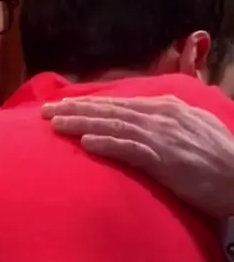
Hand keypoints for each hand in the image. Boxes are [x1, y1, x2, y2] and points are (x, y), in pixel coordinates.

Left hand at [43, 95, 233, 219]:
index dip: (91, 103)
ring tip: (55, 124)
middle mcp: (162, 116)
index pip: (121, 103)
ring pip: (113, 126)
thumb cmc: (221, 158)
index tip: (66, 104)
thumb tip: (146, 120)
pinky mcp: (164, 158)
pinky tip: (86, 143)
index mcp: (168, 107)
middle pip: (110, 110)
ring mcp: (162, 136)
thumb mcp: (195, 128)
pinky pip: (129, 148)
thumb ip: (169, 121)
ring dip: (82, 124)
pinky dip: (106, 144)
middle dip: (76, 109)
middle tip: (46, 111)